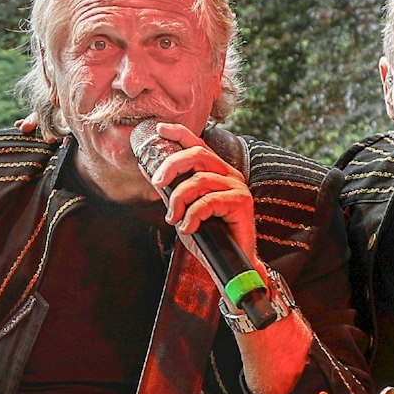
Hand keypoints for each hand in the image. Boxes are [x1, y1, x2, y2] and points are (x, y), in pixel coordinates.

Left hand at [143, 123, 258, 260]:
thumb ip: (173, 192)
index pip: (199, 145)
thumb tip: (152, 175)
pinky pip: (208, 201)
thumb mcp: (184, 211)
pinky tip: (188, 229)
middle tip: (157, 182)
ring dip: (179, 199)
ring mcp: (238, 187)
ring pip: (199, 180)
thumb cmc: (209, 238)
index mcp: (217, 173)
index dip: (180, 134)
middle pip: (197, 154)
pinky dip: (192, 215)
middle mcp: (230, 175)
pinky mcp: (242, 202)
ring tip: (174, 218)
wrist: (229, 264)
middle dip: (172, 165)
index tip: (159, 129)